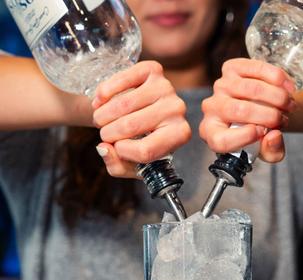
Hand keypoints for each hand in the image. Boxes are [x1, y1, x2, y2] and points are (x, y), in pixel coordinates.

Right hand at [92, 61, 190, 177]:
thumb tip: (104, 148)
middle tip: (103, 133)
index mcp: (179, 135)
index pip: (146, 150)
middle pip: (131, 126)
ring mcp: (167, 87)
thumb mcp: (131, 163)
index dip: (123, 152)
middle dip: (108, 133)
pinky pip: (122, 79)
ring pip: (123, 105)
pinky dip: (105, 92)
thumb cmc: (139, 141)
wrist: (142, 113)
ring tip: (100, 120)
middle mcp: (178, 110)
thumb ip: (117, 165)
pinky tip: (100, 101)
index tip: (116, 148)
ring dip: (102, 115)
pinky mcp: (153, 70)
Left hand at [199, 58, 296, 162]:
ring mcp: (220, 87)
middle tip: (284, 119)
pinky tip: (287, 87)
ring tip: (289, 104)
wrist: (260, 109)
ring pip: (250, 89)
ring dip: (277, 96)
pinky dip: (276, 77)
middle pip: (238, 111)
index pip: (220, 140)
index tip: (263, 132)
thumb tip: (273, 136)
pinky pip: (255, 69)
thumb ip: (271, 151)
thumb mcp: (266, 151)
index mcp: (213, 134)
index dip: (243, 137)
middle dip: (269, 115)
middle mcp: (211, 109)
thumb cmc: (259, 134)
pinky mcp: (231, 68)